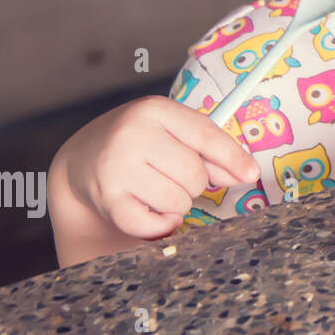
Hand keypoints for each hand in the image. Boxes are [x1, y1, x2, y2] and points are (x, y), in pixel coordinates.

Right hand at [51, 96, 259, 240]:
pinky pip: (151, 225)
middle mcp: (132, 134)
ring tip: (158, 189)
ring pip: (177, 201)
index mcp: (154, 109)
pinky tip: (151, 211)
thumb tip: (246, 173)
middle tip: (174, 176)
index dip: (233, 158)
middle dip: (194, 183)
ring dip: (176, 204)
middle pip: (195, 174)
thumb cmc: (139, 142)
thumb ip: (210, 150)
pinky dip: (160, 225)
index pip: (206, 136)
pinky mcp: (106, 198)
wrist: (83, 158)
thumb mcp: (172, 131)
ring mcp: (116, 167)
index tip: (251, 174)